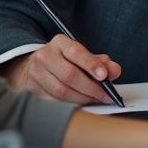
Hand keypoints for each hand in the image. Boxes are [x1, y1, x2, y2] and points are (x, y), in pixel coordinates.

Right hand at [0, 34, 122, 104]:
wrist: (39, 66)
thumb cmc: (67, 60)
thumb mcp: (84, 55)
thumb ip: (102, 62)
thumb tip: (115, 71)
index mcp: (59, 43)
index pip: (76, 52)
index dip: (91, 65)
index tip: (104, 76)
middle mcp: (44, 56)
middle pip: (69, 75)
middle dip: (91, 87)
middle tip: (106, 95)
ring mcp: (36, 74)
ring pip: (62, 91)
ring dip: (83, 98)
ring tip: (95, 99)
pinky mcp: (33, 90)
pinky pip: (55, 102)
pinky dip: (71, 104)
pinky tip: (82, 102)